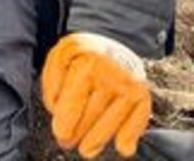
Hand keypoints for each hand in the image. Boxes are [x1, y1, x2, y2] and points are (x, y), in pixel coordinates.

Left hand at [43, 32, 150, 157]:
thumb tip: (56, 110)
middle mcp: (110, 74)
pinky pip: (137, 119)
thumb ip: (52, 82)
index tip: (61, 134)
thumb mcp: (59, 58)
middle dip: (78, 132)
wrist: (110, 44)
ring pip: (112, 119)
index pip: (75, 98)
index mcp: (85, 62)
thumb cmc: (80, 57)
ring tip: (87, 150)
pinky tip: (122, 147)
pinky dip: (130, 135)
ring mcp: (128, 85)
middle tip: (67, 143)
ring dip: (99, 138)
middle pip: (93, 112)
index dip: (67, 120)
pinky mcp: (142, 95)